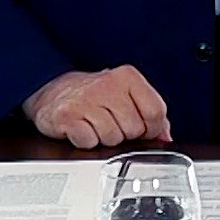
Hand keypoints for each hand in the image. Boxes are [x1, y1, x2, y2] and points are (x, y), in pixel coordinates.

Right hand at [21, 66, 172, 148]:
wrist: (53, 91)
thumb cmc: (95, 95)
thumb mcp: (125, 94)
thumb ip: (150, 112)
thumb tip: (166, 136)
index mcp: (128, 77)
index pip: (156, 111)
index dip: (153, 129)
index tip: (144, 130)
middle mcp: (107, 85)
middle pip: (135, 129)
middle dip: (126, 134)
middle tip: (111, 123)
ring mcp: (86, 100)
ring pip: (113, 138)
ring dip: (105, 140)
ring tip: (96, 125)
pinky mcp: (67, 116)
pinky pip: (89, 143)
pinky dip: (87, 142)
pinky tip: (82, 130)